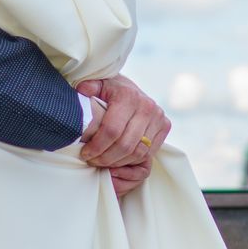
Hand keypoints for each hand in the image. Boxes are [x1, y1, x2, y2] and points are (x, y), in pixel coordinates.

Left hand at [76, 73, 170, 190]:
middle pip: (126, 145)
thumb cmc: (109, 90)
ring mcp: (159, 117)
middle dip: (105, 158)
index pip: (112, 130)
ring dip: (118, 163)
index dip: (97, 146)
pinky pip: (148, 154)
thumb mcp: (97, 85)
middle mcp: (147, 106)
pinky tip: (117, 161)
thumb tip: (82, 89)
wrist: (129, 88)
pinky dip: (132, 162)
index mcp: (128, 96)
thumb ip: (88, 87)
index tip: (85, 154)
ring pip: (138, 153)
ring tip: (102, 163)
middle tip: (92, 161)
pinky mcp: (165, 126)